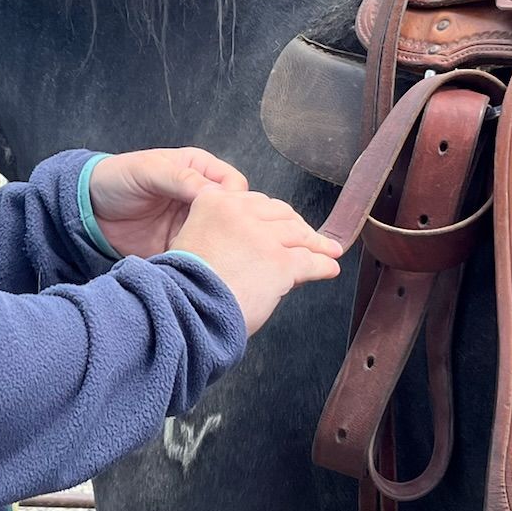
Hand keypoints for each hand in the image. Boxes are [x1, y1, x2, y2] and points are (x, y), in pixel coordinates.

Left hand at [87, 147, 248, 259]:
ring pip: (220, 238)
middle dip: (231, 227)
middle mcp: (200, 197)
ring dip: (216, 247)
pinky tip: (194, 265)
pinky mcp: (180, 246)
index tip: (224, 213)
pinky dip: (200, 261)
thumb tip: (216, 195)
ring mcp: (192, 223)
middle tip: (218, 239)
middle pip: (233, 214)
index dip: (234, 199)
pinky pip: (199, 256)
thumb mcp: (149, 170)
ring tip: (206, 255)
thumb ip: (181, 178)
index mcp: (200, 170)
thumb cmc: (117, 178)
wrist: (88, 209)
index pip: (234, 184)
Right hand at [171, 186, 341, 336]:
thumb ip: (217, 231)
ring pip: (298, 235)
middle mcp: (240, 212)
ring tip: (328, 251)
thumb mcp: (189, 241)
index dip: (271, 217)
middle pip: (279, 213)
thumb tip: (249, 240)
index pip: (254, 202)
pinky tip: (329, 268)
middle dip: (295, 226)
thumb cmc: (182, 285)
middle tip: (306, 238)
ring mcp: (262, 237)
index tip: (279, 225)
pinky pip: (310, 261)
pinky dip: (323, 265)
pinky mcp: (281, 262)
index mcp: (215, 202)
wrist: (185, 309)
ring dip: (316, 244)